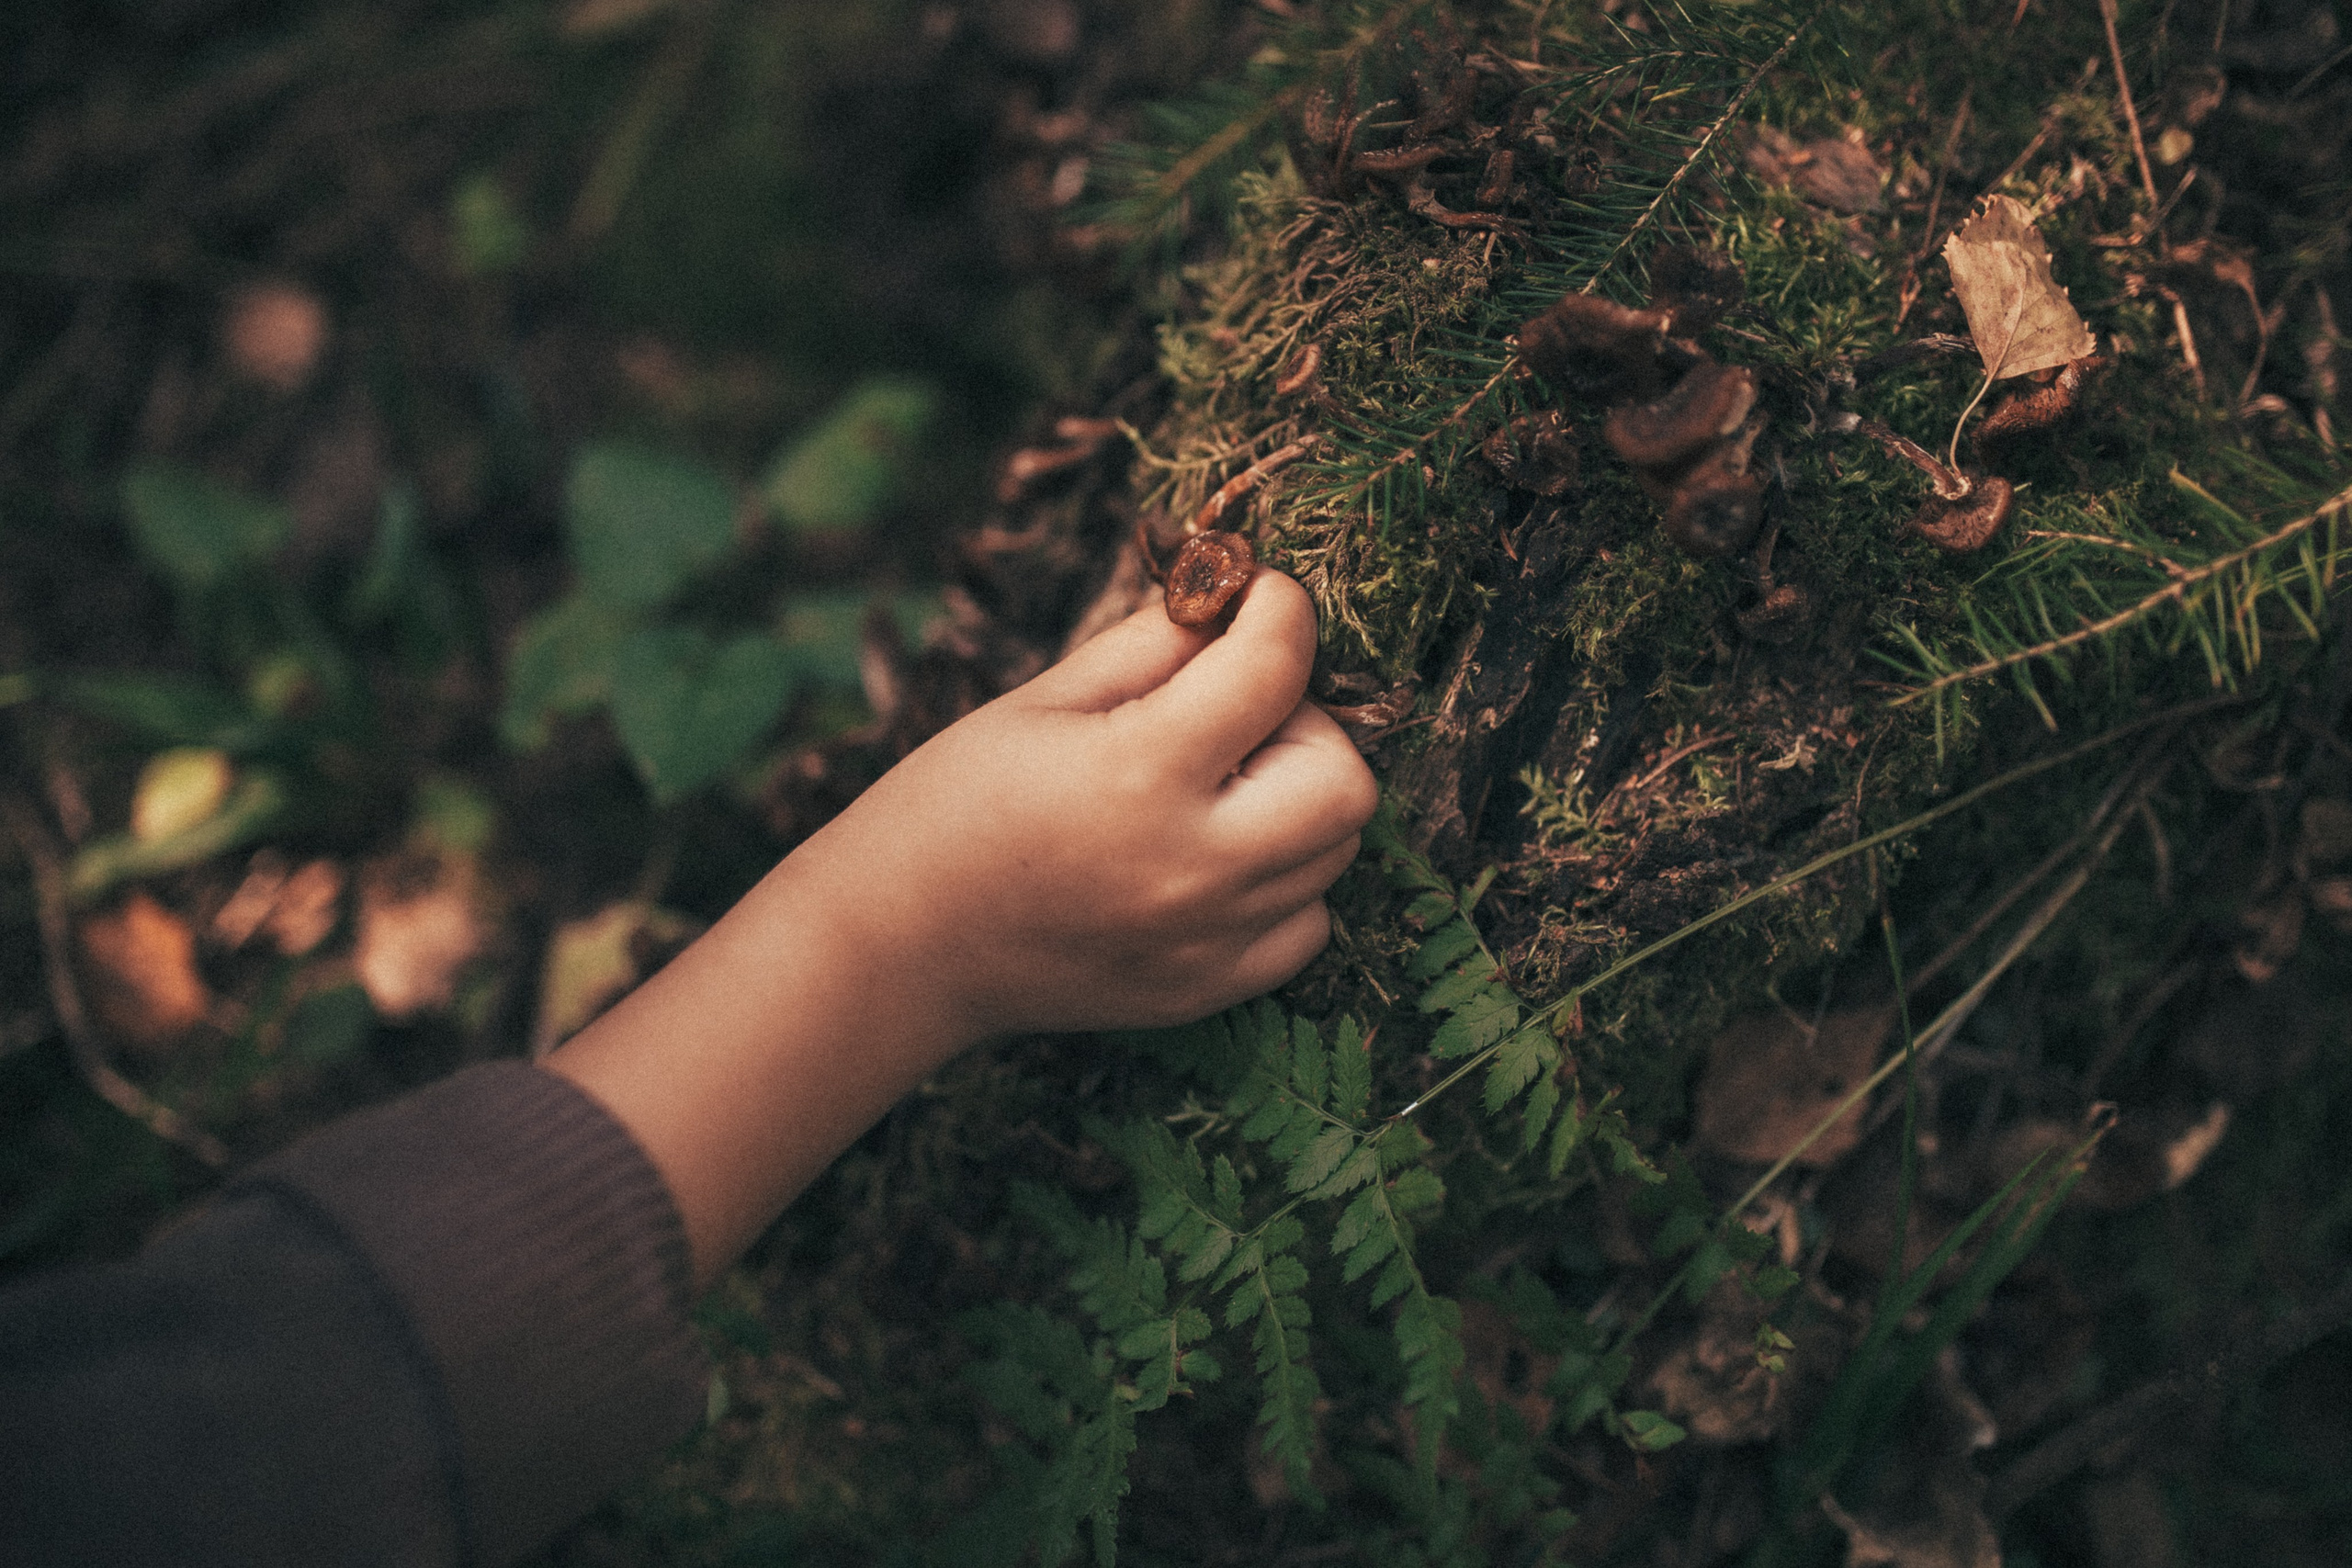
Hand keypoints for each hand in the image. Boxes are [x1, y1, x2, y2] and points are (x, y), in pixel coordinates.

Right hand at [795, 566, 1378, 1038]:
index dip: (1279, 608)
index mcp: (1140, 773)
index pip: (1274, 667)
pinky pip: (1307, 923)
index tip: (1258, 596)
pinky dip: (1285, 879)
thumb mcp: (1042, 699)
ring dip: (1299, 798)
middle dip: (1307, 722)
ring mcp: (1207, 941)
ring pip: (1336, 850)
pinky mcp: (1207, 991)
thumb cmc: (952, 805)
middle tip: (1236, 714)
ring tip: (1218, 785)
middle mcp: (1192, 867)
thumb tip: (1236, 598)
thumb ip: (1154, 644)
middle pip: (1346, 779)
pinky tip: (1215, 856)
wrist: (898, 948)